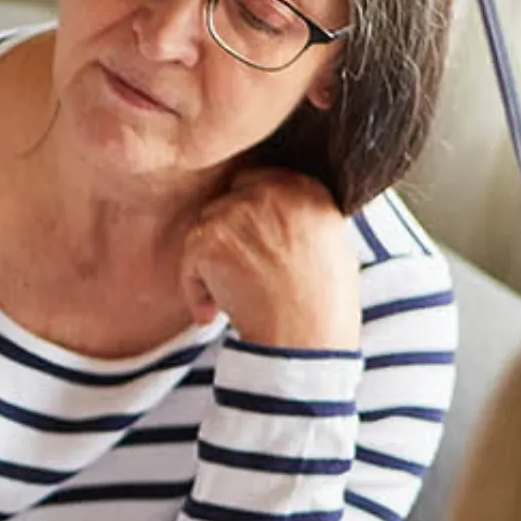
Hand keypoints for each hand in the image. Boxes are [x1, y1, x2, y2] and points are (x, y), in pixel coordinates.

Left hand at [181, 168, 358, 350]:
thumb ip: (302, 218)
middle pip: (226, 203)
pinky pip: (189, 260)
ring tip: (233, 300)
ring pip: (204, 230)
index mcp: (306, 188)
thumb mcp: (332, 245)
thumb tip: (274, 221)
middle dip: (226, 238)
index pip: (257, 181)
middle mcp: (271, 192)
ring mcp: (237, 212)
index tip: (251, 246)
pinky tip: (214, 313)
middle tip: (243, 277)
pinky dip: (195, 290)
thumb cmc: (324, 306)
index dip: (248, 215)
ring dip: (210, 265)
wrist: (306, 339)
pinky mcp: (209, 239)